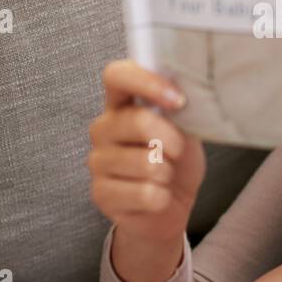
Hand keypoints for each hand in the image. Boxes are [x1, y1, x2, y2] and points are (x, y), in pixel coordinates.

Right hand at [89, 60, 205, 246]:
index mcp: (121, 104)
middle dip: (172, 141)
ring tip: (164, 175)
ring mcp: (97, 161)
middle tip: (177, 152)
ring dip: (167, 173)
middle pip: (138, 121)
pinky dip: (162, 197)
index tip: (178, 101)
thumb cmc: (176, 161)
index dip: (147, 83)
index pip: (117, 75)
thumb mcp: (184, 130)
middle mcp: (102, 128)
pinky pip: (144, 193)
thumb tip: (184, 96)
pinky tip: (157, 195)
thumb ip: (178, 110)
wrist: (170, 206)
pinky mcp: (100, 194)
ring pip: (145, 162)